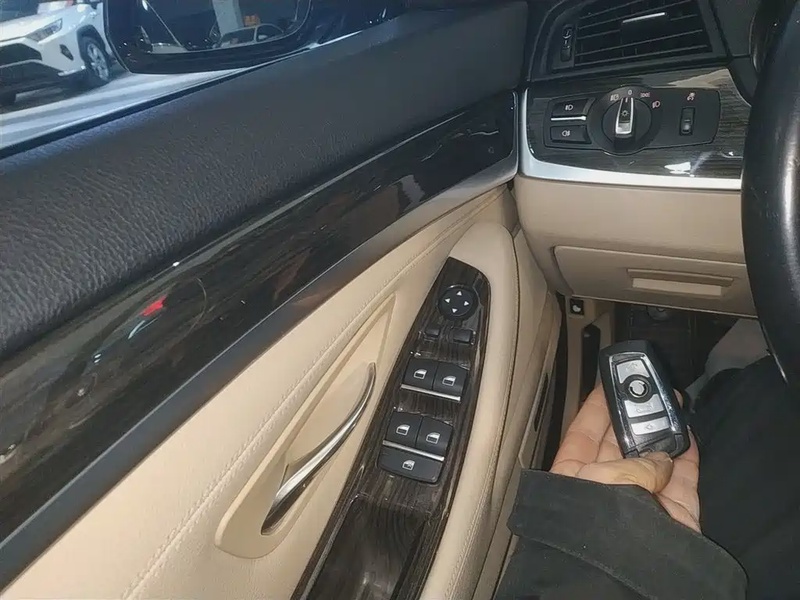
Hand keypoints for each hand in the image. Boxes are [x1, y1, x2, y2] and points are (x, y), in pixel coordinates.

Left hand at [551, 385, 700, 531]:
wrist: (620, 576)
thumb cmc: (595, 520)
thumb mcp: (604, 479)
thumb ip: (636, 462)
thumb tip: (663, 460)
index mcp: (573, 478)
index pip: (583, 434)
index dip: (596, 408)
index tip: (607, 383)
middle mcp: (605, 489)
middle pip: (620, 444)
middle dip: (633, 416)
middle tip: (646, 388)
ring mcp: (640, 503)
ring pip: (653, 459)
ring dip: (663, 432)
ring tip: (671, 402)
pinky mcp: (672, 517)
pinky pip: (682, 480)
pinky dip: (687, 458)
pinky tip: (689, 433)